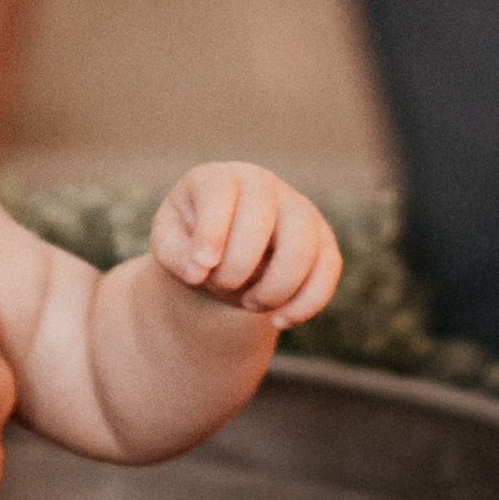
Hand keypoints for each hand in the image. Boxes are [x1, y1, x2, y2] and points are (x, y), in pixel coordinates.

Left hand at [151, 165, 340, 327]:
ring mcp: (298, 208)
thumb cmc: (193, 241)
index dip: (212, 232)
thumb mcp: (170, 244)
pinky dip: (307, 301)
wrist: (224, 249)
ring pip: (303, 244)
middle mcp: (264, 185)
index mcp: (220, 178)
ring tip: (251, 304)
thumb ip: (176, 254)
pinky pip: (329, 267)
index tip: (202, 268)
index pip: (220, 193)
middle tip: (223, 286)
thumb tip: (198, 269)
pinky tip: (281, 321)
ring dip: (277, 286)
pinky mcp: (322, 238)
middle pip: (263, 219)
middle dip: (240, 264)